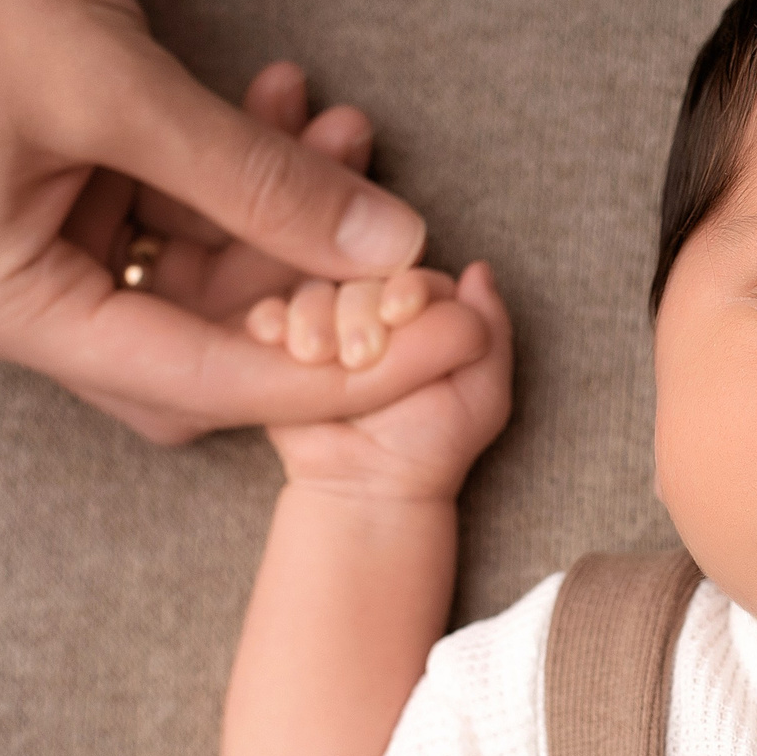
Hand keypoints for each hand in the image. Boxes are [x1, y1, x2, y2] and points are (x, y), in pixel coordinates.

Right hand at [0, 0, 481, 443]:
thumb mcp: (125, 86)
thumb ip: (262, 182)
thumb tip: (391, 246)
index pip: (192, 381)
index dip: (323, 375)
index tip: (431, 351)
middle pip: (196, 349)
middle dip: (305, 301)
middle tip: (408, 257)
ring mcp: (22, 231)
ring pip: (195, 272)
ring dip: (281, 217)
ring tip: (351, 133)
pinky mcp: (53, 175)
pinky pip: (172, 208)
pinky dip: (239, 172)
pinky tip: (300, 109)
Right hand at [259, 264, 515, 501]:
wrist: (369, 485)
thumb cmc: (432, 445)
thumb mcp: (481, 393)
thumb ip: (488, 330)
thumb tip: (480, 270)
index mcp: (425, 317)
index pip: (413, 275)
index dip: (407, 287)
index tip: (402, 313)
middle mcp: (374, 314)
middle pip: (359, 280)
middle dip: (357, 309)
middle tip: (360, 356)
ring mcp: (327, 328)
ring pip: (312, 292)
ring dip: (312, 315)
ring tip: (316, 356)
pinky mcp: (283, 347)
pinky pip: (269, 316)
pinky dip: (268, 319)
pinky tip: (275, 338)